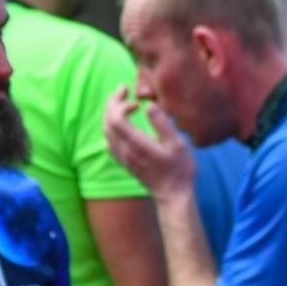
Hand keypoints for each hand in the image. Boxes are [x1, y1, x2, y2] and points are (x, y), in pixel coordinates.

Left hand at [104, 87, 196, 201]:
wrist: (174, 195)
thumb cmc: (180, 170)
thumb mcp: (178, 145)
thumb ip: (162, 124)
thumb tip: (149, 105)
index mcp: (137, 144)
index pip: (116, 118)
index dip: (121, 104)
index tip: (136, 101)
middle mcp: (125, 150)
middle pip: (107, 122)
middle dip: (112, 103)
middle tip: (122, 90)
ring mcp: (124, 158)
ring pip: (106, 132)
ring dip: (110, 115)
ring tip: (121, 104)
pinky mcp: (125, 163)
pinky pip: (109, 142)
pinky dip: (110, 128)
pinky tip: (120, 127)